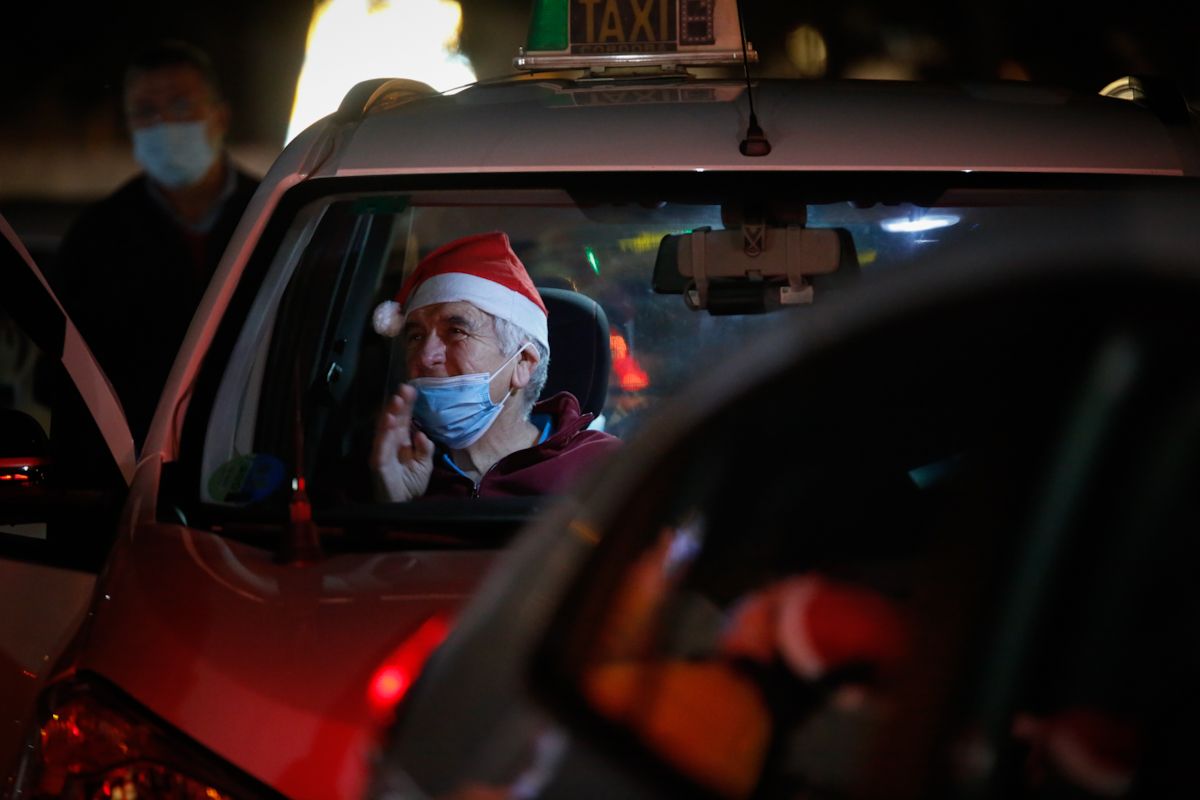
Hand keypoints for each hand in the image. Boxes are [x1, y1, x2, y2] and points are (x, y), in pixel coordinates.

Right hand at [370, 384, 434, 501]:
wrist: (403, 504)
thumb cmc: (411, 484)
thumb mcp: (425, 464)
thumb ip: (425, 448)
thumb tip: (421, 434)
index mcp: (403, 440)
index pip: (404, 419)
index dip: (407, 405)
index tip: (412, 389)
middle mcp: (391, 442)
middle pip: (394, 419)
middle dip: (399, 404)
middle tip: (404, 389)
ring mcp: (383, 450)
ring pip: (385, 428)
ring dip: (390, 413)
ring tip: (397, 400)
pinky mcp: (378, 461)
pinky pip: (380, 445)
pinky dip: (383, 432)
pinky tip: (388, 421)